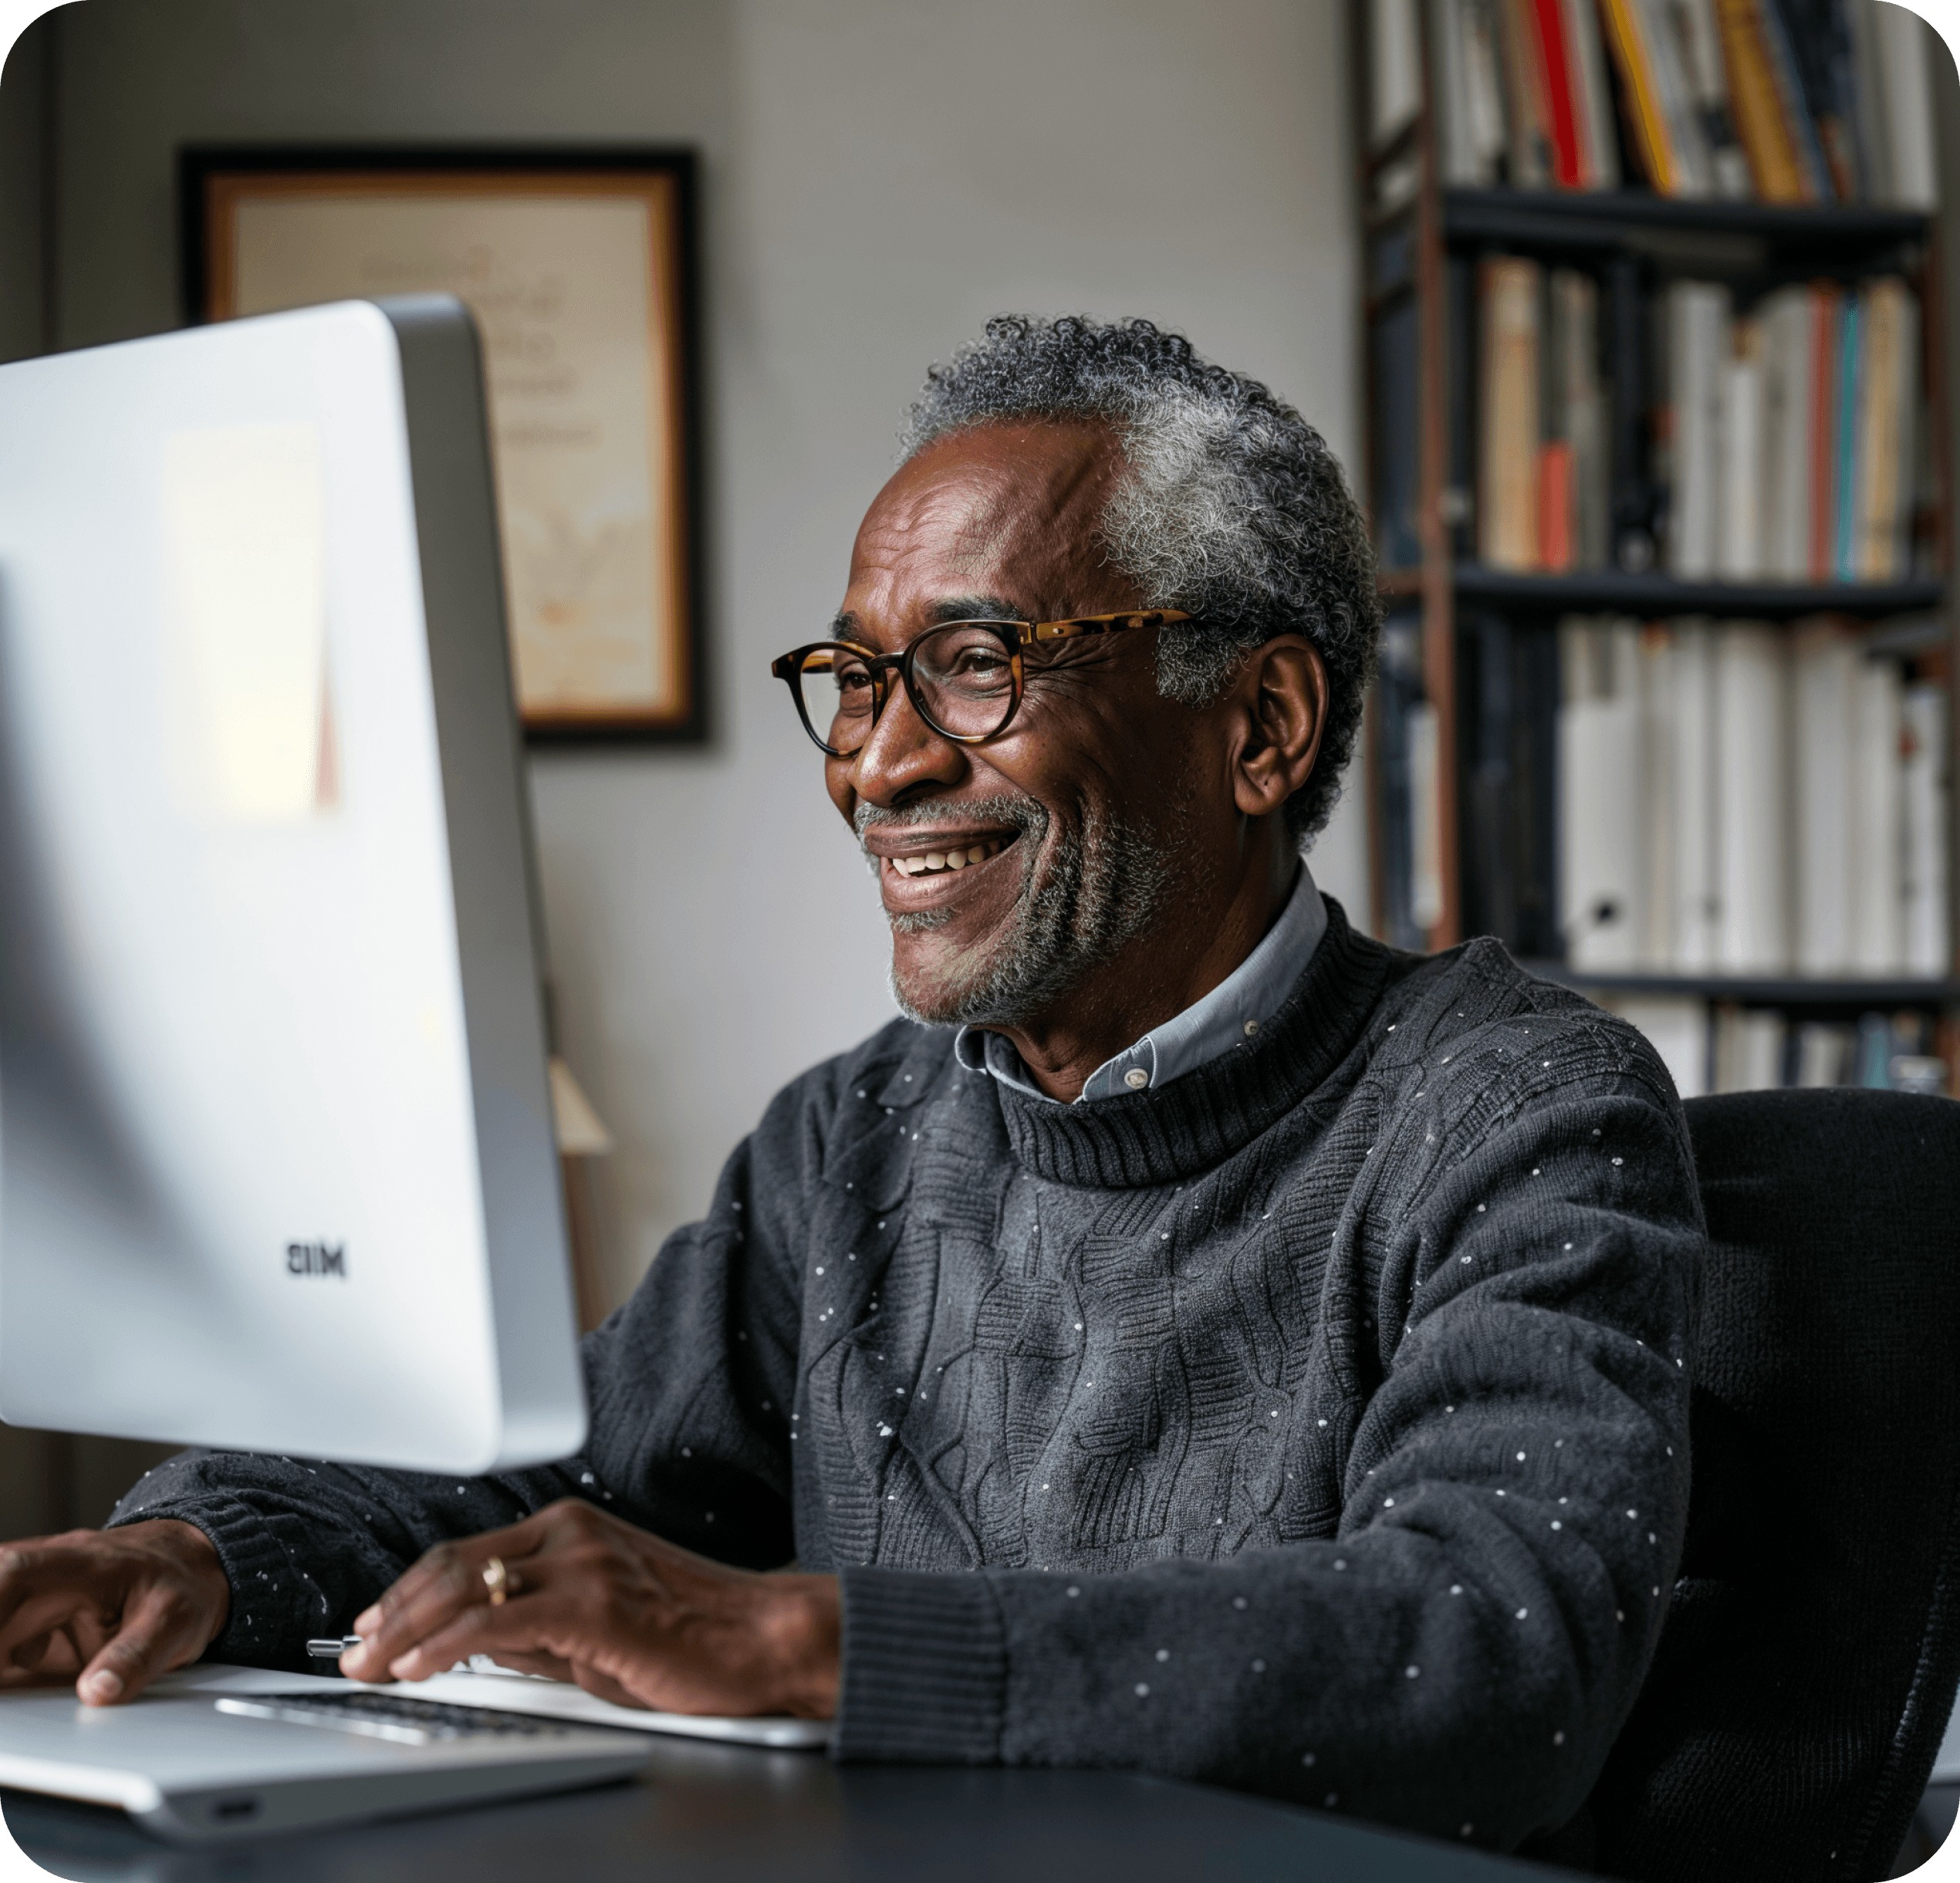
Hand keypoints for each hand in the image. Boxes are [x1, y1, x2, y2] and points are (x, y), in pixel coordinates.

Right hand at [0, 1520, 230, 1705]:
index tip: (0, 1663)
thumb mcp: (175, 1618)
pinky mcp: (22, 1632)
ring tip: (18, 1707)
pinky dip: (6, 1680)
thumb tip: (98, 1692)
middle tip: (9, 1695)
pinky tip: (15, 1711)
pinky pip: (0, 1655)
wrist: (189, 1568)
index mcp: (69, 1563)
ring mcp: (24, 1606)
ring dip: (2, 1665)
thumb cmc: (179, 1582)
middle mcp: (35, 1578)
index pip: (8, 1580)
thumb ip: (136, 1654)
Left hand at [340, 1499, 838, 1718]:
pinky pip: (497, 1621)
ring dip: (406, 1632)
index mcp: (572, 1527)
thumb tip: (477, 1643)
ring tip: (372, 1667)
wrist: (763, 1637)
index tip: (375, 1627)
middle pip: (453, 1564)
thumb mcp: (599, 1628)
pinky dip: (446, 1645)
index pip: (466, 1553)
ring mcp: (583, 1561)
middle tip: (358, 1653)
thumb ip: (538, 1627)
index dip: (409, 1592)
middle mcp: (571, 1532)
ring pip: (465, 1587)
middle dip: (393, 1613)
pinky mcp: (594, 1602)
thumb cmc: (695, 1636)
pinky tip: (420, 1667)